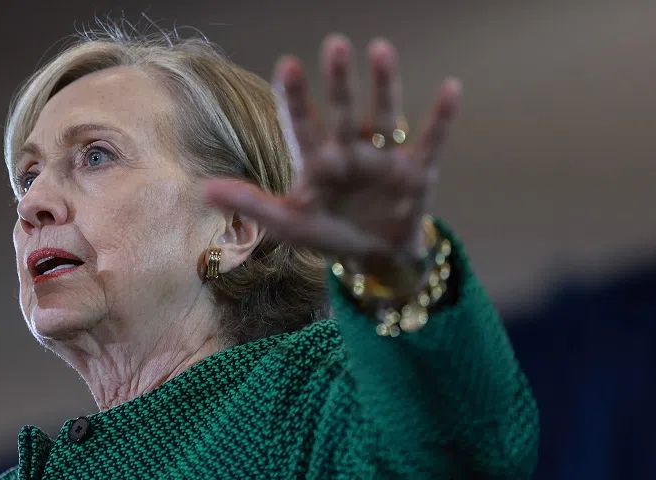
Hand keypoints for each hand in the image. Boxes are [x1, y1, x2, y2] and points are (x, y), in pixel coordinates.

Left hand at [204, 35, 460, 284]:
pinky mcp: (415, 171)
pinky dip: (442, 117)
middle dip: (337, 82)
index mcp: (317, 161)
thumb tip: (203, 191)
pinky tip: (452, 88)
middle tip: (334, 46)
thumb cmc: (329, 234)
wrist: (375, 257)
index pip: (302, 124)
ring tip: (381, 51)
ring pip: (383, 115)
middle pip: (341, 111)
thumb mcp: (289, 223)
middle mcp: (349, 150)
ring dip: (383, 85)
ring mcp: (383, 157)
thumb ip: (251, 205)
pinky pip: (431, 140)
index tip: (286, 66)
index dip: (295, 98)